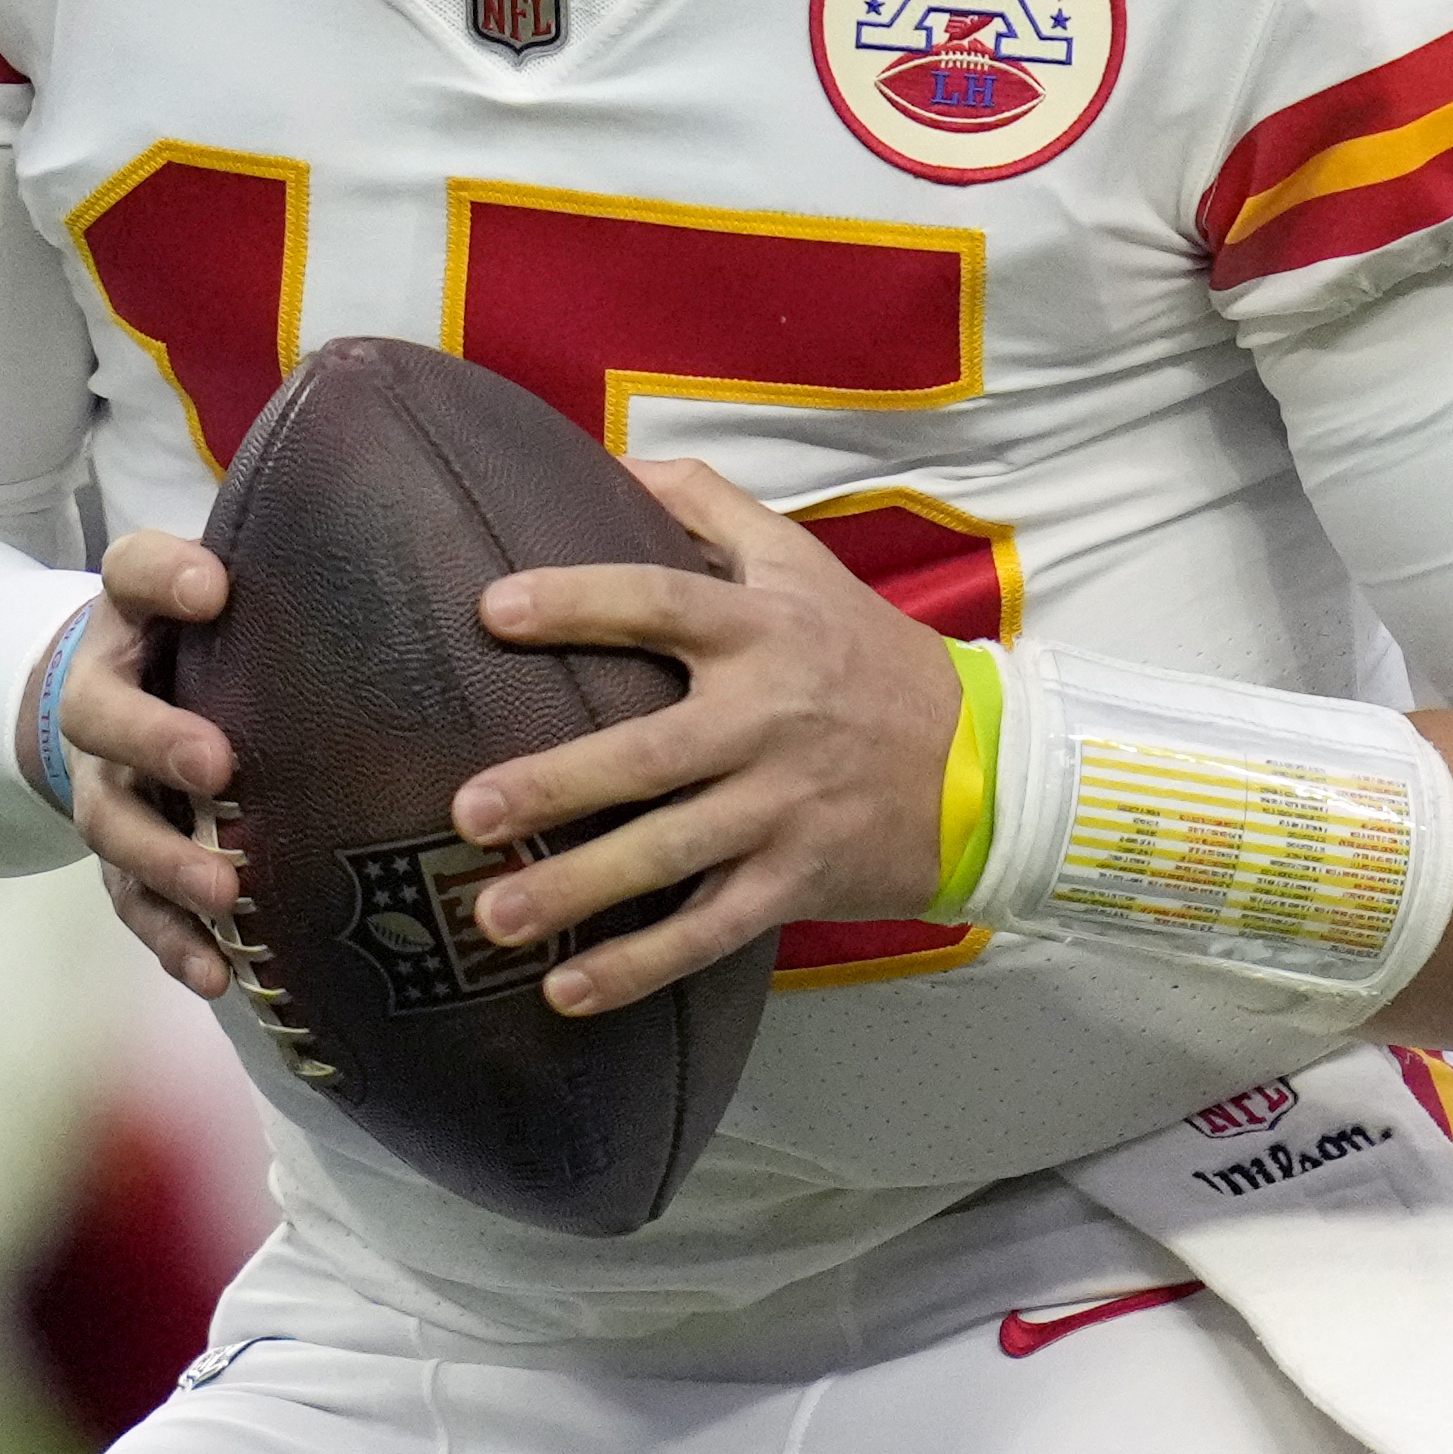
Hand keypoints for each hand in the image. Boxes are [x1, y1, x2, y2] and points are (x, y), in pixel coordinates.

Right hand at [41, 528, 245, 998]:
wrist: (121, 698)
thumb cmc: (197, 639)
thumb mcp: (212, 589)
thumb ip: (250, 575)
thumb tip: (317, 570)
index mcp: (126, 620)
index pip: (131, 574)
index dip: (164, 578)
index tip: (213, 590)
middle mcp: (100, 705)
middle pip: (103, 720)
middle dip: (156, 743)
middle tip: (217, 766)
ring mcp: (104, 788)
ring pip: (114, 828)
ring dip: (165, 861)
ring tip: (223, 890)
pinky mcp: (123, 861)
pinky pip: (136, 906)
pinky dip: (175, 943)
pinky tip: (219, 975)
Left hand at [457, 460, 964, 1016]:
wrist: (984, 762)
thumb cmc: (865, 653)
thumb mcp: (800, 560)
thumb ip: (705, 505)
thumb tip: (607, 462)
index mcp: (761, 631)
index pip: (660, 603)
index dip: (577, 601)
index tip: (492, 610)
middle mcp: (768, 718)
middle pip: (649, 754)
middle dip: (556, 785)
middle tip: (468, 811)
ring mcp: (783, 808)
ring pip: (670, 854)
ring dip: (578, 890)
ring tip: (490, 914)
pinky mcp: (797, 882)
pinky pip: (709, 930)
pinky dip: (640, 967)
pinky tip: (566, 990)